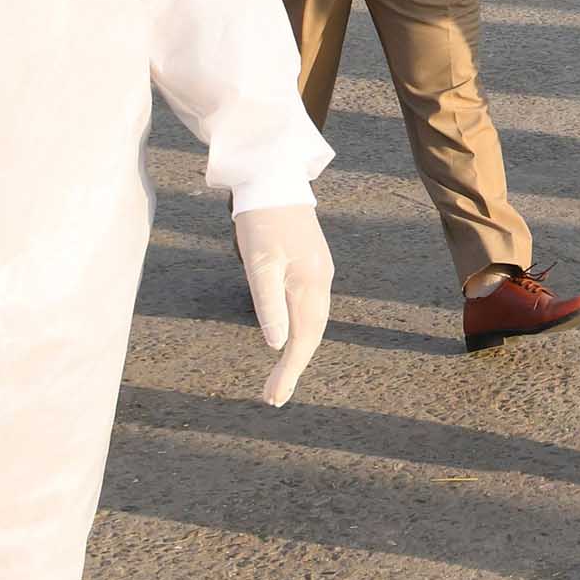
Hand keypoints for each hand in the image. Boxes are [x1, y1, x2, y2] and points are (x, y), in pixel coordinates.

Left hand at [232, 202, 332, 406]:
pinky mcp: (310, 267)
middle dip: (294, 368)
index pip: (303, 339)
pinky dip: (301, 331)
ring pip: (312, 323)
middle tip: (274, 398)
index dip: (289, 371)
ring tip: (281, 378)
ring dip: (297, 352)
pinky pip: (310, 308)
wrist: (273, 182)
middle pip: (312, 335)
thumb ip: (268, 304)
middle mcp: (320, 282)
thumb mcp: (259, 264)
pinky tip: (290, 338)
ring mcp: (318, 274)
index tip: (273, 398)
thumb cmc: (262, 222)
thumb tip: (276, 345)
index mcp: (310, 284)